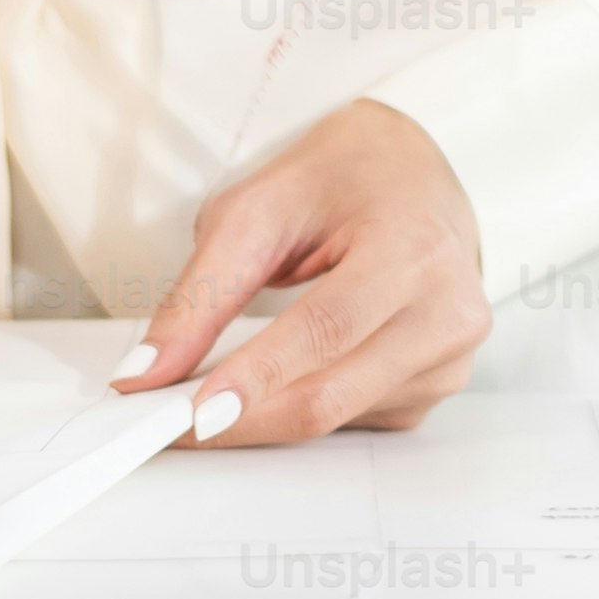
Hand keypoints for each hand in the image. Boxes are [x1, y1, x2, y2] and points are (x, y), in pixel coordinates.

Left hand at [122, 99, 488, 445]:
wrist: (411, 173)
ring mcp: (450, 360)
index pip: (326, 328)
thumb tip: (148, 372)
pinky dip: (298, 407)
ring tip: (208, 390)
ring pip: (335, 418)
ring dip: (263, 417)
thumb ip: (202, 292)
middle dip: (240, 419)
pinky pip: (352, 420)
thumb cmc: (342, 179)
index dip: (256, 375)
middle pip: (330, 393)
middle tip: (166, 425)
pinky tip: (277, 378)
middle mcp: (447, 311)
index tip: (191, 410)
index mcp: (415, 249)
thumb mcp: (259, 208)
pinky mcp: (434, 391)